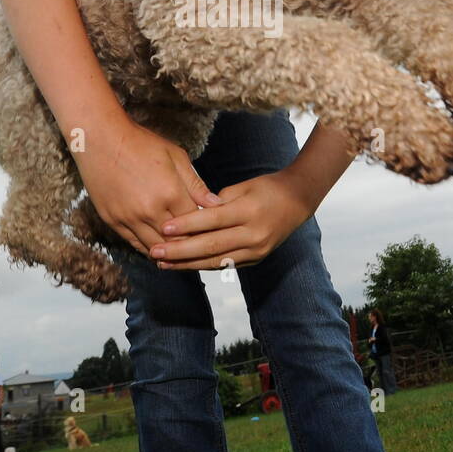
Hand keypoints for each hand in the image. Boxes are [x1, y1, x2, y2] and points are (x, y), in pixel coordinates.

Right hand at [72, 114, 222, 252]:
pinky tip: (159, 248)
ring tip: (181, 253)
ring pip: (156, 248)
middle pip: (177, 241)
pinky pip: (135, 244)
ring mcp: (129, 218)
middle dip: (190, 246)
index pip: (195, 225)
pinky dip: (149, 248)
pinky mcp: (112, 221)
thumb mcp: (176, 157)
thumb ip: (196, 185)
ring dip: (170, 252)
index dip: (205, 231)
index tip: (212, 233)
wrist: (100, 139)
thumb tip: (216, 204)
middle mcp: (150, 210)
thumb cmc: (141, 143)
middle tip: (200, 248)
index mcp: (170, 193)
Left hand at [149, 169, 316, 270]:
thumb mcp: (243, 186)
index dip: (187, 225)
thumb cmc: (266, 187)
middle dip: (180, 251)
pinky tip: (183, 265)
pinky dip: (202, 265)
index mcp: (249, 211)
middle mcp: (253, 234)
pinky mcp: (255, 259)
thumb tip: (193, 215)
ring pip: (215, 260)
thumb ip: (218, 202)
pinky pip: (224, 264)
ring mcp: (256, 250)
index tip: (163, 229)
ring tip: (162, 263)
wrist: (297, 201)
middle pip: (210, 245)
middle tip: (155, 252)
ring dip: (186, 264)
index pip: (212, 220)